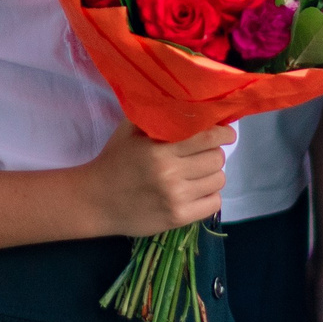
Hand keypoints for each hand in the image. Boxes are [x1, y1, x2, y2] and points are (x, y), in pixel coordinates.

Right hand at [84, 122, 228, 235]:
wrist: (95, 201)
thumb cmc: (115, 161)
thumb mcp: (129, 131)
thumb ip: (157, 116)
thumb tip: (189, 103)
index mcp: (159, 149)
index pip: (207, 138)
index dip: (223, 133)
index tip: (227, 133)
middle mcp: (170, 173)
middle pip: (216, 159)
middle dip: (214, 154)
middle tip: (203, 155)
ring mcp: (175, 198)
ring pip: (218, 181)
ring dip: (212, 175)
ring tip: (198, 174)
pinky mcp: (178, 218)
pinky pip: (214, 204)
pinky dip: (210, 196)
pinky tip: (196, 192)